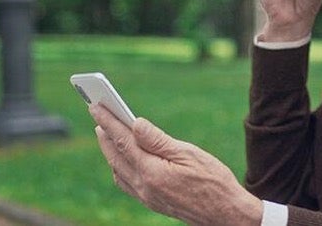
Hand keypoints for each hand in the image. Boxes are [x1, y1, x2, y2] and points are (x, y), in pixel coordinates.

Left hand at [90, 104, 262, 225]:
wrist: (225, 214)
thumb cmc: (213, 181)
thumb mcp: (188, 153)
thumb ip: (158, 140)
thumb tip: (135, 124)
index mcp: (152, 171)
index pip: (123, 141)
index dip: (108, 122)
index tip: (95, 106)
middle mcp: (144, 187)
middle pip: (116, 156)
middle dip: (105, 134)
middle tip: (97, 114)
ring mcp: (147, 197)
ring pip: (118, 170)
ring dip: (109, 150)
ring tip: (106, 133)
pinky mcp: (152, 202)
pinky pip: (126, 183)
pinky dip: (118, 167)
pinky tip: (122, 159)